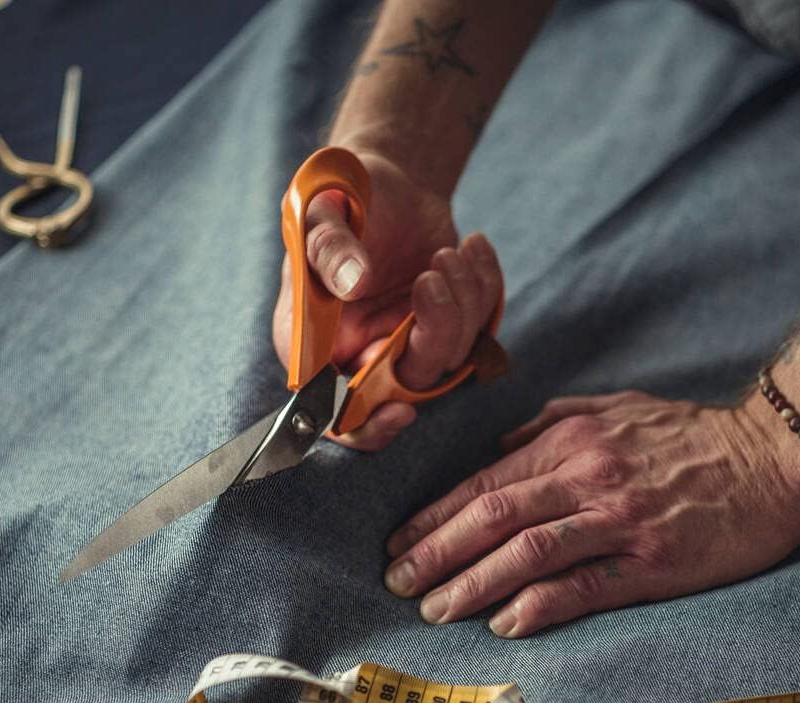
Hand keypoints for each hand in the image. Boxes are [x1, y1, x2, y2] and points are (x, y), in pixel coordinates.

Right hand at [270, 149, 502, 449]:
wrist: (388, 178)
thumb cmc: (342, 194)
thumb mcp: (321, 209)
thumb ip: (329, 246)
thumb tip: (351, 281)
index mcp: (313, 342)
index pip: (336, 412)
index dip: (370, 426)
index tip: (403, 408)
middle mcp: (359, 352)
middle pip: (407, 382)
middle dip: (435, 332)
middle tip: (431, 275)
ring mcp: (406, 342)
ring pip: (452, 355)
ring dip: (463, 300)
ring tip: (450, 251)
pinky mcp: (445, 325)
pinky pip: (480, 327)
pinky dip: (485, 287)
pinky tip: (473, 247)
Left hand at [381, 390, 799, 636]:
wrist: (774, 456)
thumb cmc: (692, 435)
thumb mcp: (618, 407)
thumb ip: (554, 423)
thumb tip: (501, 446)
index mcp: (572, 440)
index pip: (485, 482)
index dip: (435, 517)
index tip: (398, 544)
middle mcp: (588, 475)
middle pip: (492, 516)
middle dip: (435, 553)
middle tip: (398, 583)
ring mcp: (621, 519)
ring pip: (527, 552)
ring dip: (472, 583)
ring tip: (436, 610)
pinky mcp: (655, 559)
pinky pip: (585, 585)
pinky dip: (539, 605)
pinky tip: (505, 624)